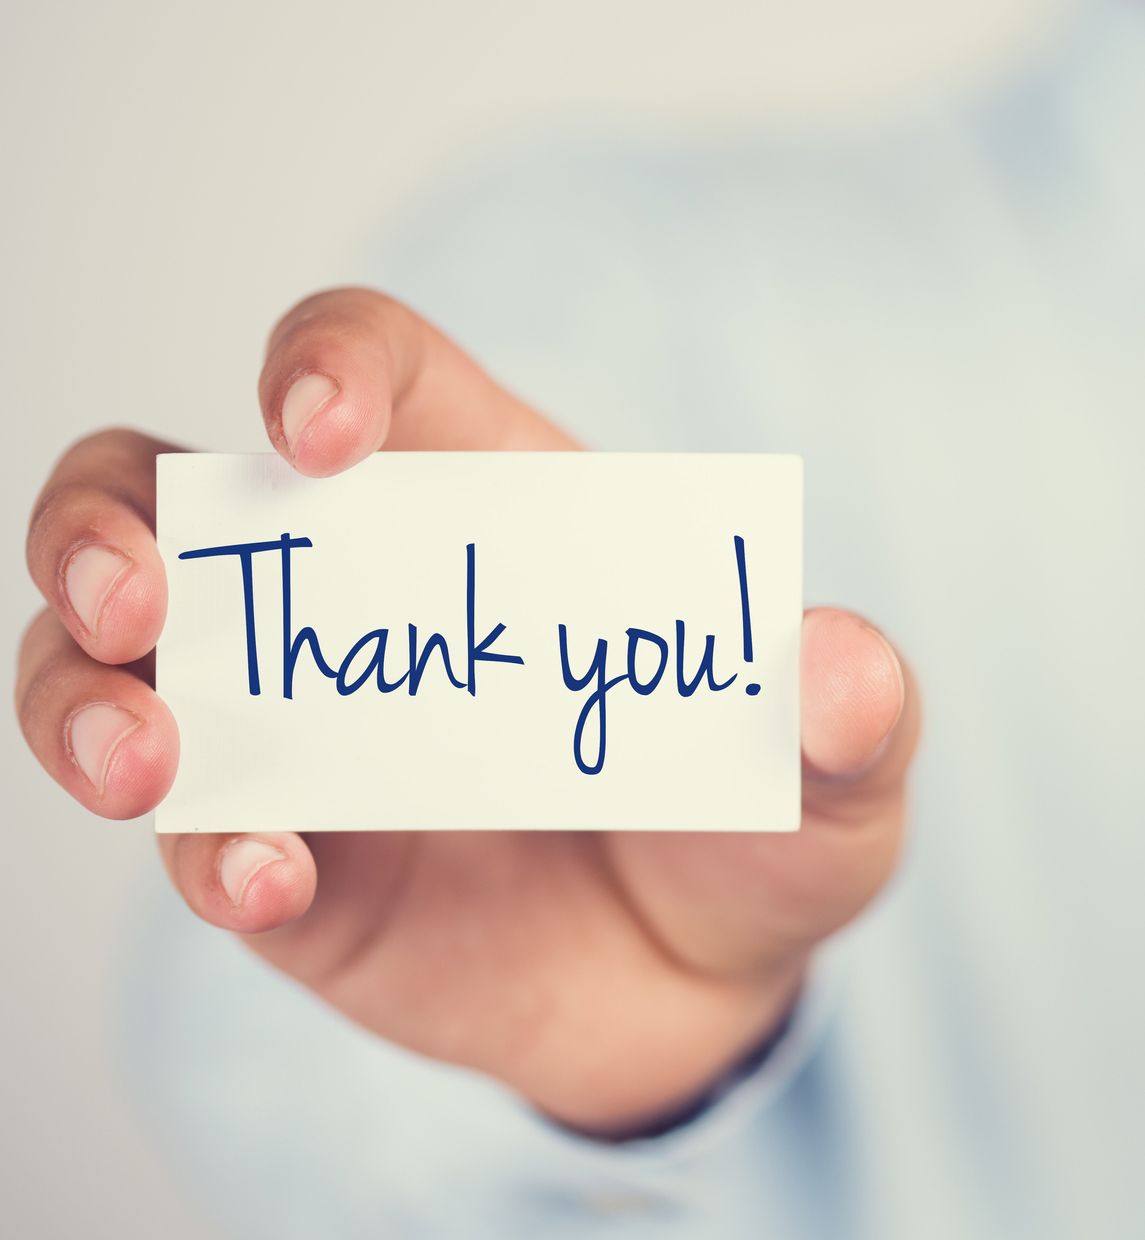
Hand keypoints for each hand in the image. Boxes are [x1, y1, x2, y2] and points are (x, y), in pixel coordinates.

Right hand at [15, 289, 916, 1134]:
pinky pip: (195, 833)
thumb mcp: (837, 771)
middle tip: (142, 589)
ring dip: (84, 690)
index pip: (371, 371)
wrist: (714, 986)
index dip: (321, 365)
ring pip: (107, 659)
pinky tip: (271, 881)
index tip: (315, 428)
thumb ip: (854, 715)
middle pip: (163, 492)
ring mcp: (306, 727)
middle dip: (106, 520)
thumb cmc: (763, 822)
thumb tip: (846, 669)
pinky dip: (206, 851)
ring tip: (152, 757)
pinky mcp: (286, 857)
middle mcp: (368, 595)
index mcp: (498, 504)